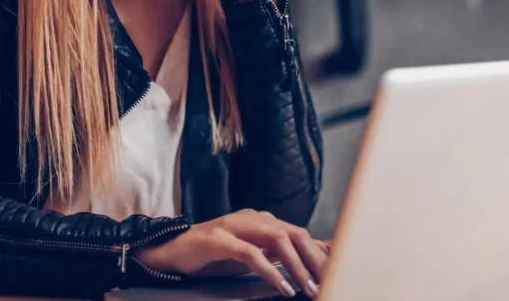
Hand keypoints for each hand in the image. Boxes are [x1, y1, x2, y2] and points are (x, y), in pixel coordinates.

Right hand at [134, 209, 326, 297]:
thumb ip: (279, 255)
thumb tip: (312, 260)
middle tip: (327, 282)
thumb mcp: (252, 255)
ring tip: (307, 288)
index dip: (319, 252)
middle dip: (313, 259)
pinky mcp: (219, 239)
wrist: (171, 251)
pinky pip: (251, 253)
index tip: (337, 272)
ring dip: (295, 265)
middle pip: (293, 233)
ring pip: (276, 239)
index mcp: (262, 220)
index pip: (299, 233)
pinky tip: (281, 286)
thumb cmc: (214, 255)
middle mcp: (252, 219)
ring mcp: (235, 226)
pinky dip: (269, 270)